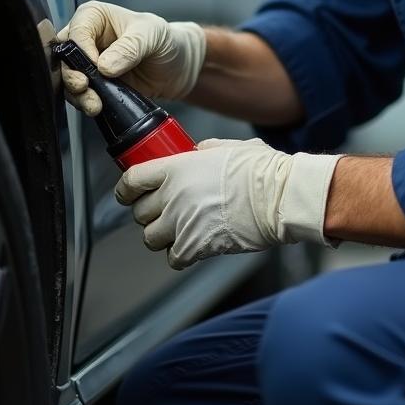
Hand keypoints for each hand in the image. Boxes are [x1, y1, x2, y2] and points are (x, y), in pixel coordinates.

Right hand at [57, 1, 205, 110]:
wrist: (179, 68)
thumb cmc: (166, 40)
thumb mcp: (152, 35)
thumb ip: (130, 47)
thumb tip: (105, 65)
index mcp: (95, 17)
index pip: (77, 31)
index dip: (82, 50)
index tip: (96, 66)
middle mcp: (88, 39)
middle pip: (64, 56)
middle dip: (72, 75)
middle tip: (85, 87)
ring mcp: (89, 64)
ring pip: (68, 78)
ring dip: (78, 94)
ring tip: (94, 104)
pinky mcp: (94, 85)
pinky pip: (80, 95)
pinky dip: (85, 102)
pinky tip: (97, 107)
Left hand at [115, 138, 341, 269]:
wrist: (278, 197)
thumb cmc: (259, 169)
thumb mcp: (227, 146)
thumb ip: (203, 151)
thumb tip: (195, 154)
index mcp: (176, 168)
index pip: (132, 180)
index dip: (126, 189)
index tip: (128, 193)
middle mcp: (172, 196)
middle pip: (139, 212)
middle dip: (149, 213)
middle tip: (163, 211)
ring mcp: (181, 223)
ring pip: (150, 238)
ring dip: (161, 235)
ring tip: (177, 230)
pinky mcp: (194, 247)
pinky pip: (172, 258)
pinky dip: (180, 255)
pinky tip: (193, 245)